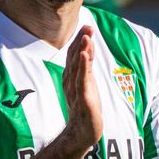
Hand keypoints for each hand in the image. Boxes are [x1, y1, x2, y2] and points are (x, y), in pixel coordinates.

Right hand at [57, 27, 103, 152]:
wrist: (82, 132)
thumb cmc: (85, 107)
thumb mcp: (86, 84)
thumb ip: (86, 67)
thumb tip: (87, 50)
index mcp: (71, 77)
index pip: (74, 55)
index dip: (79, 40)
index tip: (86, 26)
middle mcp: (71, 81)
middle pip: (75, 58)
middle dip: (81, 41)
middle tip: (87, 26)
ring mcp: (76, 89)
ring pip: (78, 66)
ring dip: (82, 50)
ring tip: (86, 36)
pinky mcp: (83, 98)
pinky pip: (82, 80)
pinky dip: (83, 66)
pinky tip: (85, 55)